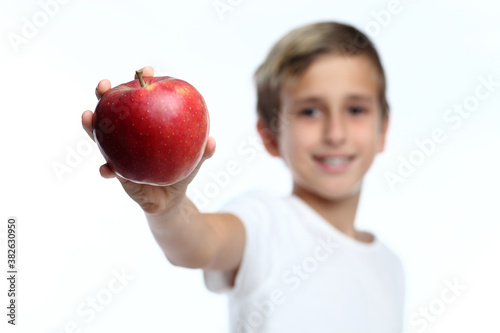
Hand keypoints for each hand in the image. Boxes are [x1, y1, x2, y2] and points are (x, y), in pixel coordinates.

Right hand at [82, 66, 215, 213]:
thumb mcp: (196, 160)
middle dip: (105, 93)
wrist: (170, 198)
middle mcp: (129, 134)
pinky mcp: (117, 172)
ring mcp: (119, 151)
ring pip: (102, 134)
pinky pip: (109, 169)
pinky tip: (106, 170)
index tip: (147, 71)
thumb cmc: (182, 170)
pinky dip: (107, 169)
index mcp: (146, 124)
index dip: (142, 80)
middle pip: (113, 109)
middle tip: (104, 84)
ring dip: (92, 125)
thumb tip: (211, 142)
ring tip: (87, 115)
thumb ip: (204, 151)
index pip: (141, 97)